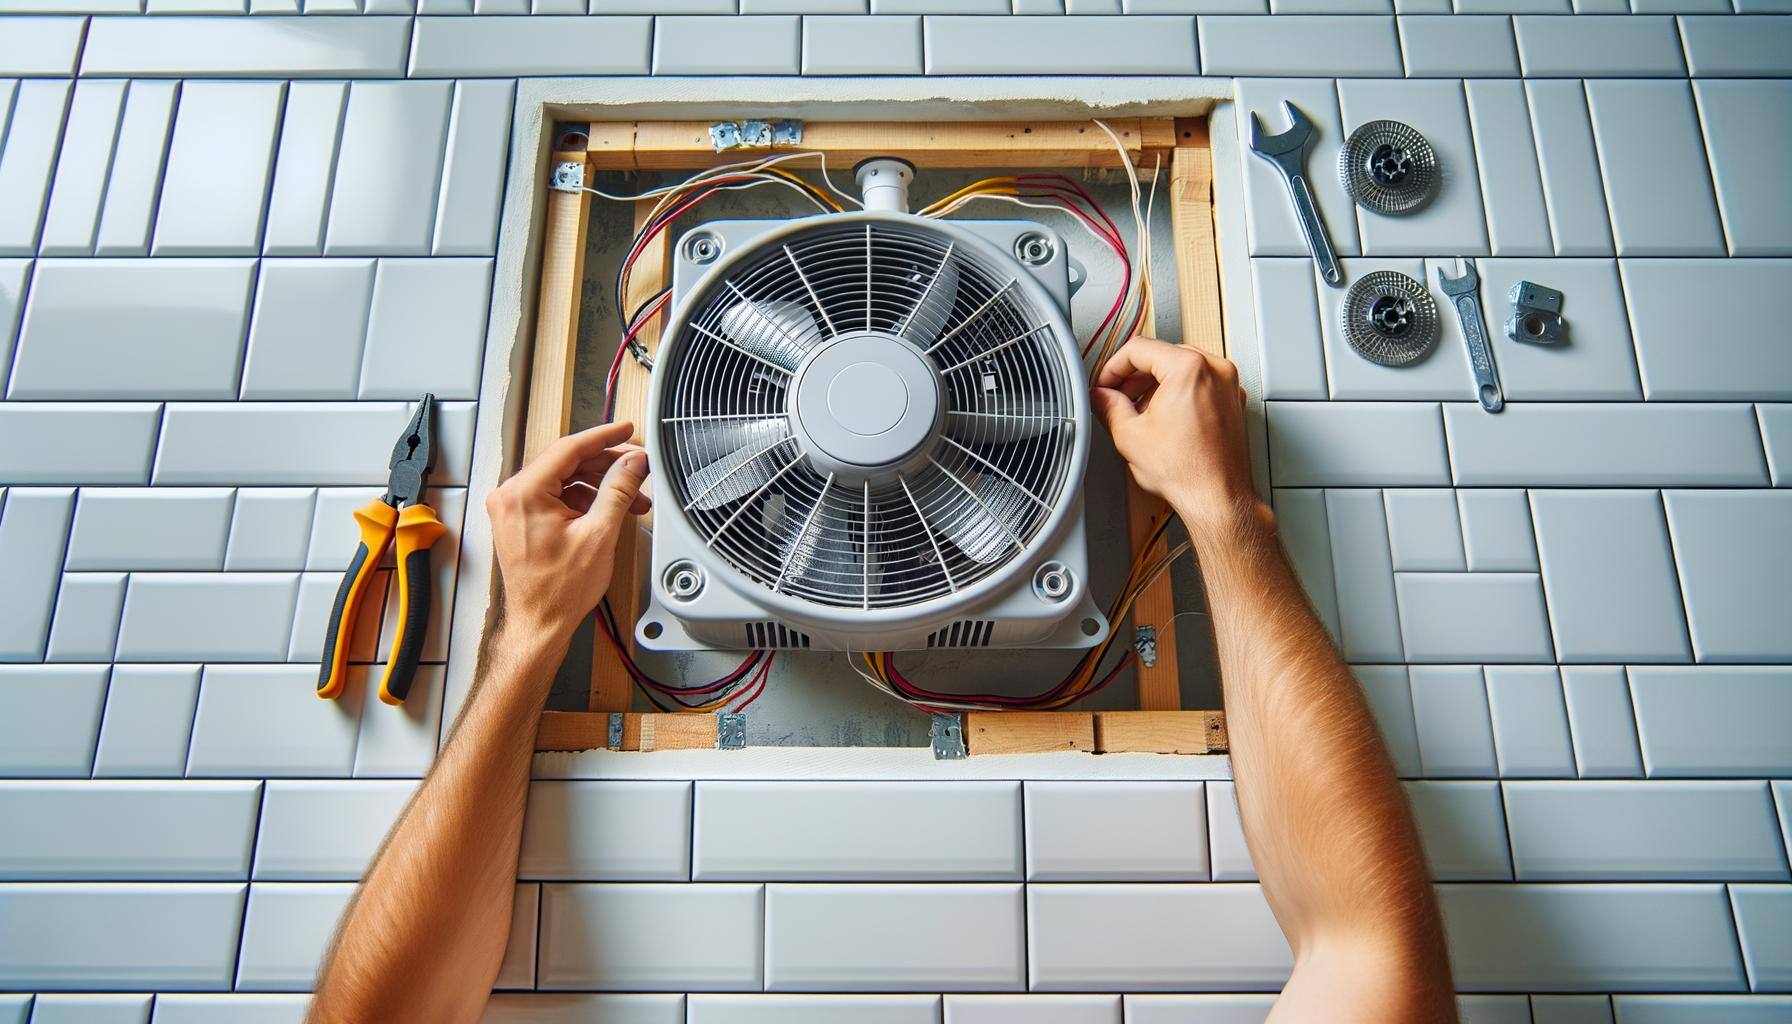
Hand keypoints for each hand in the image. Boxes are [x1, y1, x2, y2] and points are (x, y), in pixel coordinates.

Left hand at [485, 422, 650, 646]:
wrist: (540, 624)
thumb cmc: (560, 590)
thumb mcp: (600, 534)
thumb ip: (618, 490)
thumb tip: (634, 463)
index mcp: (524, 493)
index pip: (569, 448)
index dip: (603, 437)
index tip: (626, 430)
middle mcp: (511, 496)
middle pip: (567, 463)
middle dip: (607, 466)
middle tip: (638, 468)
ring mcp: (513, 508)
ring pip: (564, 480)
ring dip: (599, 486)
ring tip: (632, 500)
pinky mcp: (520, 520)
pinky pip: (555, 497)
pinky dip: (583, 500)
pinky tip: (610, 511)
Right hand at [1091, 337, 1264, 533]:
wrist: (1218, 499)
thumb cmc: (1187, 471)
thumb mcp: (1130, 435)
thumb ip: (1108, 407)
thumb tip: (1100, 397)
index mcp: (1189, 367)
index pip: (1139, 349)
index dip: (1113, 366)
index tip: (1105, 383)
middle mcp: (1215, 369)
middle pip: (1163, 355)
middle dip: (1135, 377)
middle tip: (1117, 397)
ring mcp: (1228, 385)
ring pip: (1182, 368)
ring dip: (1156, 385)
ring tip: (1139, 413)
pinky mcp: (1234, 402)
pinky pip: (1201, 384)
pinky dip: (1180, 393)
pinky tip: (1164, 419)